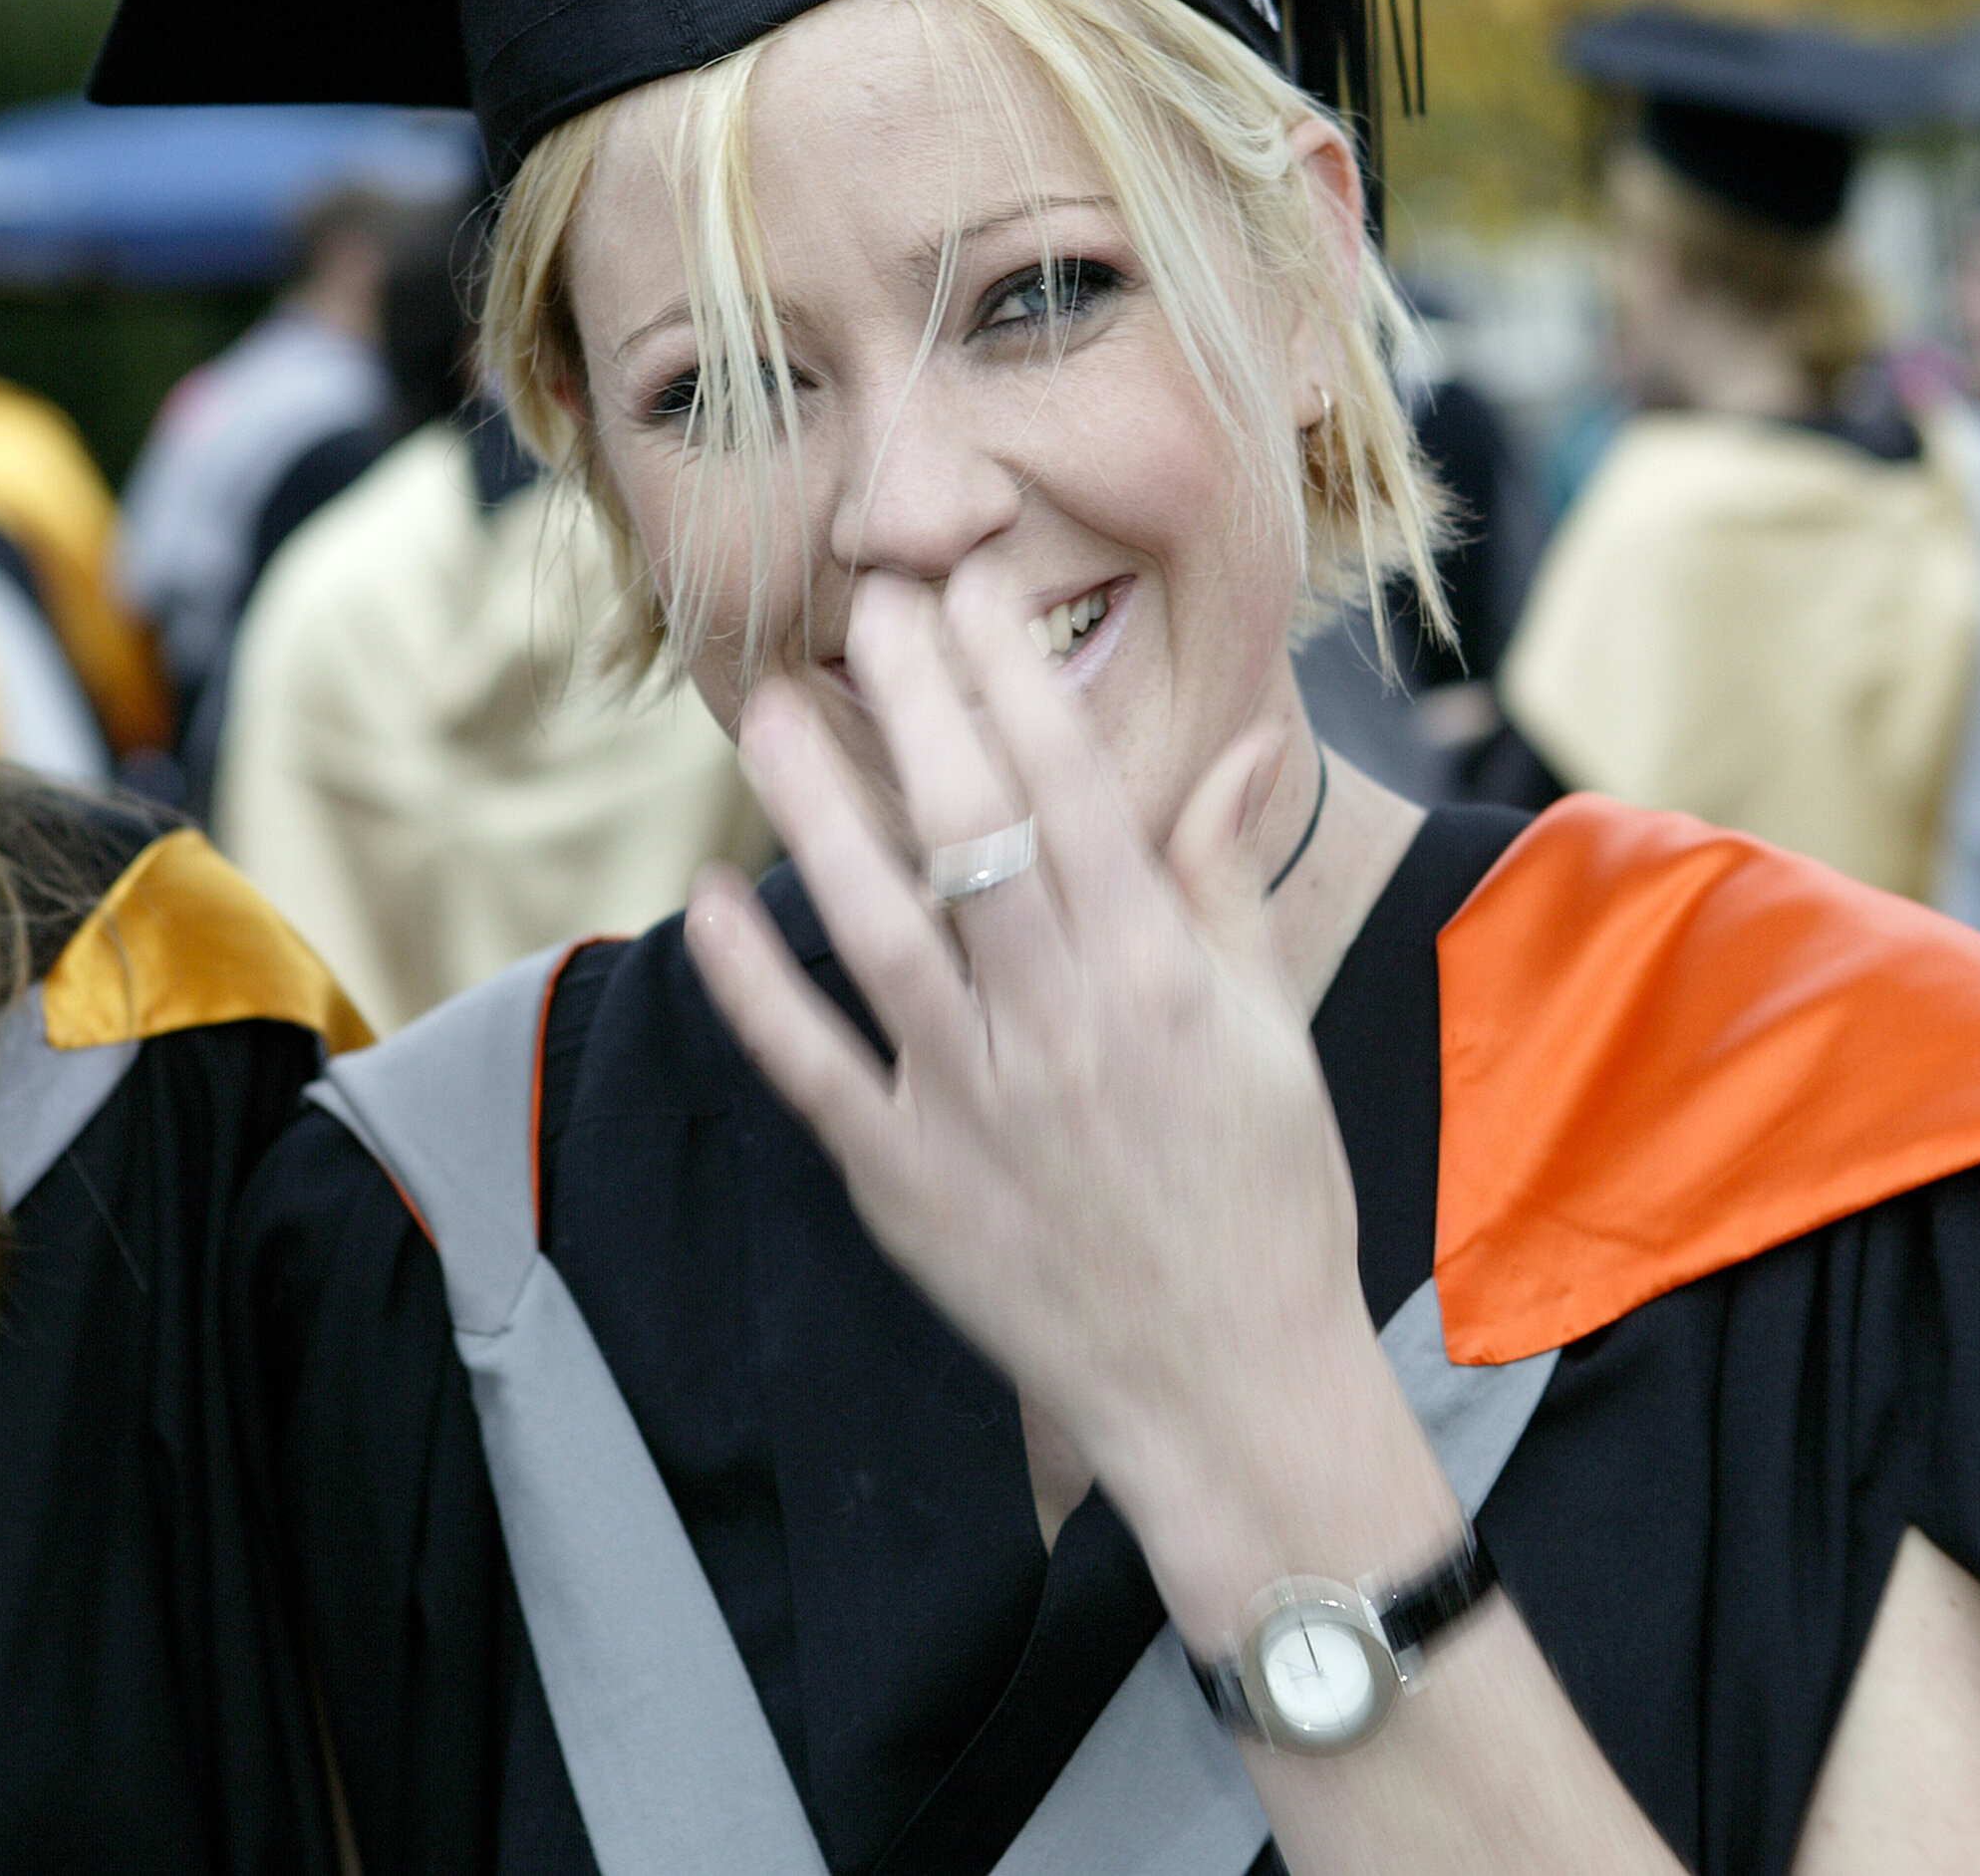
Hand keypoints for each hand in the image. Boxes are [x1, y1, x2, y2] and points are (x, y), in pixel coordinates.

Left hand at [685, 569, 1451, 1617]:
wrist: (1230, 1390)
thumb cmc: (1266, 1203)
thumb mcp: (1272, 1031)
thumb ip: (1226, 882)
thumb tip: (1237, 743)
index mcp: (1158, 979)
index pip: (1076, 788)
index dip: (1013, 677)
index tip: (972, 589)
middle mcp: (1061, 1025)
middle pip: (972, 831)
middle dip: (919, 701)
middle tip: (869, 598)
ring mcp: (972, 1104)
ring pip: (876, 927)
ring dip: (818, 812)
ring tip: (775, 711)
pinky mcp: (904, 1181)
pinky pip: (809, 1066)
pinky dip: (752, 984)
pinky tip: (707, 896)